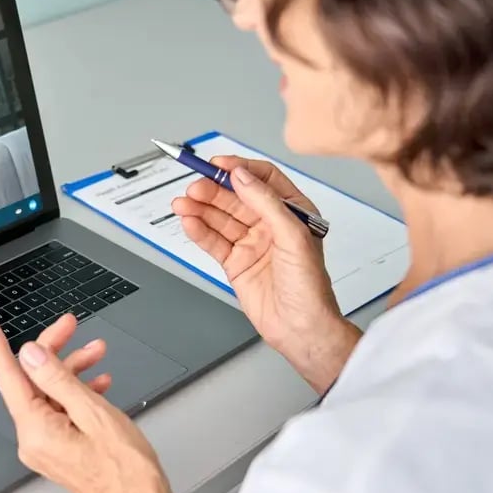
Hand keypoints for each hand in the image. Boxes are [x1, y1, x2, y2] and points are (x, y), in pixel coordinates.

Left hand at [0, 314, 172, 492]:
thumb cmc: (126, 470)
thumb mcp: (93, 412)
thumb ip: (58, 379)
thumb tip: (31, 355)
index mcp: (36, 430)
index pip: (9, 379)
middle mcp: (34, 441)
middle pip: (32, 383)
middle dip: (54, 352)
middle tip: (71, 326)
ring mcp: (46, 448)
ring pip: (49, 395)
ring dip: (72, 371)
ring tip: (98, 353)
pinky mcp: (59, 451)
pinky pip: (59, 412)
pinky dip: (76, 393)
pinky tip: (98, 384)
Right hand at [171, 157, 360, 391]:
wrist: (300, 328)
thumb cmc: (309, 287)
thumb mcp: (292, 236)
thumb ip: (266, 202)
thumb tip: (243, 176)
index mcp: (292, 211)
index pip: (262, 179)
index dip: (239, 168)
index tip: (218, 164)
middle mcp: (270, 224)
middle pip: (235, 197)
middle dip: (213, 190)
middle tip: (194, 187)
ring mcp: (250, 243)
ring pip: (220, 218)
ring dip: (200, 208)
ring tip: (183, 203)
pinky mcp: (235, 262)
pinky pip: (213, 241)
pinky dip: (199, 231)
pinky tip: (189, 222)